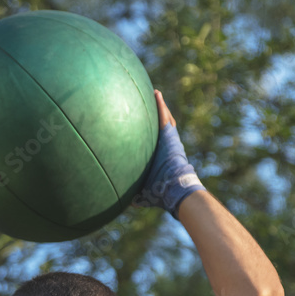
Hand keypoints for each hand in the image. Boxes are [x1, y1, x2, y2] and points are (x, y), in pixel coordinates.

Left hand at [132, 89, 203, 218]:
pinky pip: (163, 117)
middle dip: (154, 118)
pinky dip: (160, 106)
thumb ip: (131, 195)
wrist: (175, 188)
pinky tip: (156, 93)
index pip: (150, 144)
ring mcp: (168, 140)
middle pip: (158, 128)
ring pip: (163, 120)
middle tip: (147, 105)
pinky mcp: (169, 135)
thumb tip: (119, 202)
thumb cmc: (159, 194)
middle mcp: (163, 147)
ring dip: (158, 108)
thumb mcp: (141, 194)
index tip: (138, 131)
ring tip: (153, 93)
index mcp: (157, 159)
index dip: (145, 138)